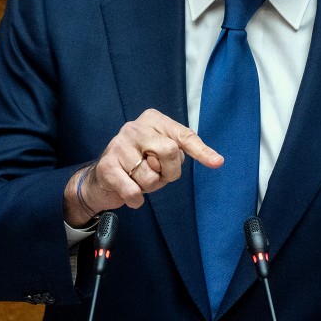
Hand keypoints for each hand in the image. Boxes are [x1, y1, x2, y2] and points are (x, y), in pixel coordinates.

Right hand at [64, 109, 221, 225]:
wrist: (103, 177)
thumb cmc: (139, 162)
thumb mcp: (161, 152)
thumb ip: (183, 151)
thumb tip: (217, 160)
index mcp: (153, 120)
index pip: (183, 135)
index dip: (201, 151)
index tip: (217, 162)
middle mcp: (135, 127)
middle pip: (169, 152)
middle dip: (169, 172)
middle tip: (160, 175)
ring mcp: (119, 145)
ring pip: (151, 176)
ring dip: (150, 187)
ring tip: (140, 180)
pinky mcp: (107, 166)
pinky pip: (134, 191)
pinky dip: (136, 200)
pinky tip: (131, 194)